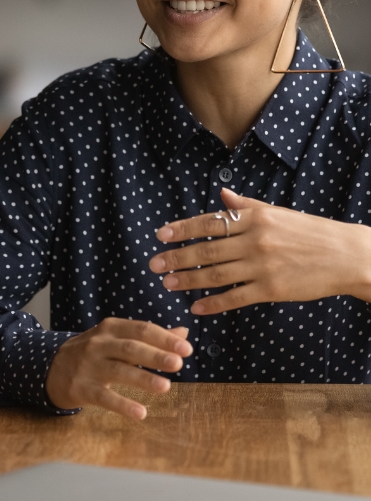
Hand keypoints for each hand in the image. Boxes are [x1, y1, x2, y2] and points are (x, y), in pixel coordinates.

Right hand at [45, 318, 191, 419]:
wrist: (50, 366)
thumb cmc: (93, 352)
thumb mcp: (115, 338)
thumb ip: (148, 337)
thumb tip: (183, 333)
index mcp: (110, 328)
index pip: (140, 329)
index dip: (164, 338)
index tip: (187, 348)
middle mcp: (99, 344)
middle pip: (130, 348)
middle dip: (155, 355)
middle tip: (178, 363)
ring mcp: (89, 366)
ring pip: (118, 370)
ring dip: (143, 378)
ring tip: (166, 387)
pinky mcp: (82, 388)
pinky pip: (104, 397)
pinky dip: (122, 405)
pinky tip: (140, 413)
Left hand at [150, 187, 370, 314]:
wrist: (346, 255)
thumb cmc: (309, 231)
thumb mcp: (276, 212)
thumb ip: (246, 205)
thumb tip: (221, 194)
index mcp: (254, 217)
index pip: (209, 222)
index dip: (182, 229)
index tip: (160, 235)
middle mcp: (254, 240)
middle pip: (207, 250)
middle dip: (177, 257)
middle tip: (154, 264)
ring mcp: (262, 265)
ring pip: (216, 274)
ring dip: (189, 280)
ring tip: (167, 284)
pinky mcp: (272, 289)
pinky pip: (236, 297)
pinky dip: (214, 303)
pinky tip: (196, 307)